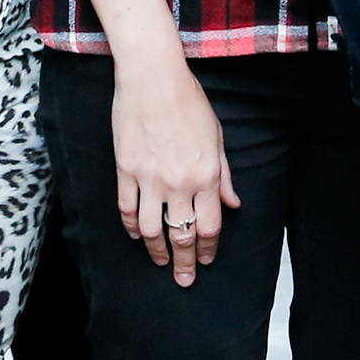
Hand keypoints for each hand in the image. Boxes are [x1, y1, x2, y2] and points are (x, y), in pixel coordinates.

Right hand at [113, 56, 235, 286]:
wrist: (153, 79)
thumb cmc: (189, 102)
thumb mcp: (217, 138)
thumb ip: (224, 174)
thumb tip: (233, 204)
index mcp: (206, 175)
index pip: (210, 226)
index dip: (209, 249)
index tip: (206, 261)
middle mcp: (179, 183)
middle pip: (183, 235)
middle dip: (185, 262)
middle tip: (184, 280)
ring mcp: (150, 178)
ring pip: (153, 229)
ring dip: (157, 251)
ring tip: (161, 262)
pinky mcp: (126, 170)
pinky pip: (128, 209)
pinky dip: (133, 227)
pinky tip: (138, 235)